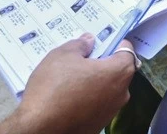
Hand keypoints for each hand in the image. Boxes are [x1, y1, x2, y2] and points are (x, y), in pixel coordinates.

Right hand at [4, 34, 136, 133]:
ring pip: (106, 89)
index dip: (114, 43)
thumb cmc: (53, 90)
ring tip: (69, 78)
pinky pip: (97, 104)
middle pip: (117, 71)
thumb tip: (89, 41)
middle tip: (80, 59)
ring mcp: (110, 112)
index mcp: (118, 73)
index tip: (100, 41)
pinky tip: (68, 96)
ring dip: (93, 81)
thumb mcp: (62, 56)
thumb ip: (80, 45)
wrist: (39, 128)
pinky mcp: (98, 125)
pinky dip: (87, 98)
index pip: (127, 51)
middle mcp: (120, 94)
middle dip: (101, 63)